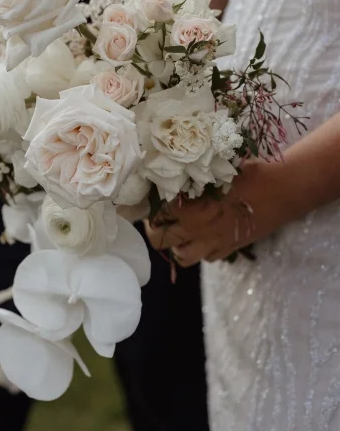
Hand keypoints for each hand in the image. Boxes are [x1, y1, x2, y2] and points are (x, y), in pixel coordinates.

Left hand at [145, 160, 295, 267]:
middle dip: (154, 231)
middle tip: (158, 221)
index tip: (151, 202)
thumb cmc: (247, 174)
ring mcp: (211, 243)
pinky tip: (205, 237)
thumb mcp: (214, 172)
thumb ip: (192, 180)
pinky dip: (201, 251)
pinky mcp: (228, 250)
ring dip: (176, 247)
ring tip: (180, 234)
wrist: (280, 191)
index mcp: (188, 207)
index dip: (150, 208)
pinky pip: (206, 259)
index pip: (155, 213)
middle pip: (159, 240)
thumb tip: (173, 177)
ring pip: (181, 257)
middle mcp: (194, 229)